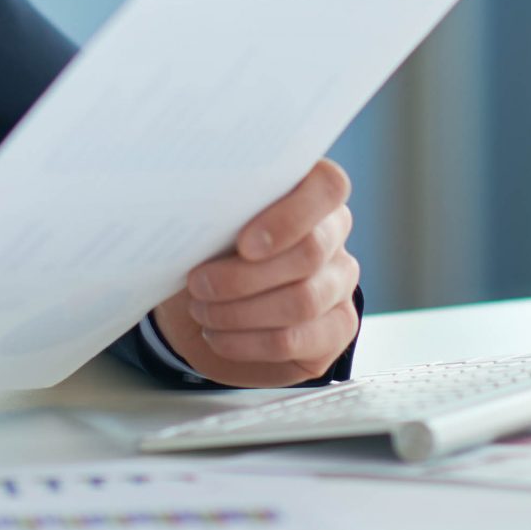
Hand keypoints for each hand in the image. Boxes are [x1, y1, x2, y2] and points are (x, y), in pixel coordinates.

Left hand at [149, 159, 359, 386]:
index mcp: (309, 190)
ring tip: (202, 310)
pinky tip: (217, 335)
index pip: (328, 187)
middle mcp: (332, 233)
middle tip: (198, 283)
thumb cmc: (207, 249)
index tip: (244, 243)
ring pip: (303, 300)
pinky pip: (295, 340)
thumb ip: (216, 209)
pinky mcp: (335, 329)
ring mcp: (339, 282)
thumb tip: (192, 211)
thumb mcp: (206, 222)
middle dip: (245, 275)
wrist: (203, 303)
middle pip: (311, 251)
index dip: (290, 216)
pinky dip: (246, 342)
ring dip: (240, 311)